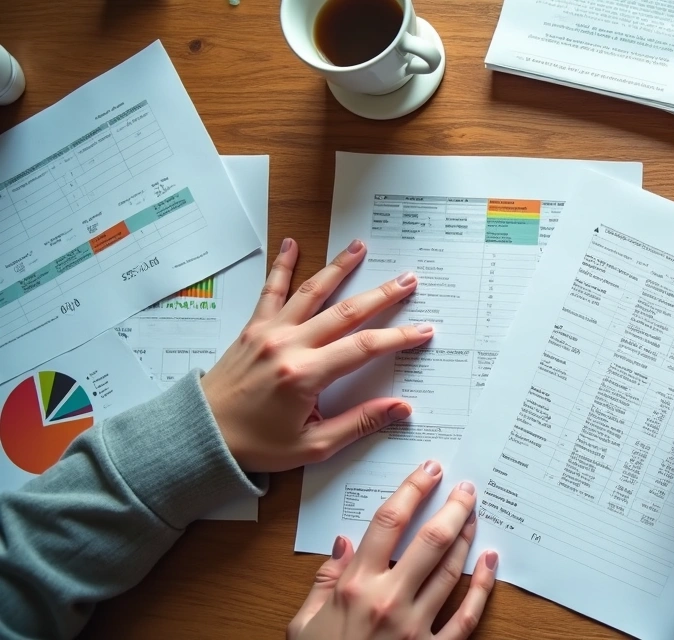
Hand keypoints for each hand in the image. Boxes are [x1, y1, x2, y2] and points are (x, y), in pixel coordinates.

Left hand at [202, 237, 432, 471]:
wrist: (202, 436)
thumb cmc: (256, 445)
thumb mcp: (313, 445)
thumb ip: (360, 423)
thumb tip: (401, 409)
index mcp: (305, 375)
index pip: (364, 348)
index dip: (398, 337)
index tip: (423, 330)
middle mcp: (288, 345)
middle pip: (345, 312)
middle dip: (381, 295)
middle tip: (408, 279)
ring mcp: (269, 332)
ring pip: (311, 292)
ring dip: (339, 268)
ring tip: (361, 247)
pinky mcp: (252, 328)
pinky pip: (270, 291)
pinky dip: (281, 266)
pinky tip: (291, 244)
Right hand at [287, 461, 497, 639]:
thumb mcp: (303, 625)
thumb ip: (323, 580)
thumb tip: (342, 542)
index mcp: (353, 586)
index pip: (388, 522)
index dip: (412, 489)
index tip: (429, 470)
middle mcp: (388, 600)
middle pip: (430, 540)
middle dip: (452, 507)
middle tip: (467, 487)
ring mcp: (415, 627)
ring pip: (450, 571)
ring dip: (466, 538)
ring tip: (473, 515)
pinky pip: (467, 616)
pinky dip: (482, 586)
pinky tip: (489, 562)